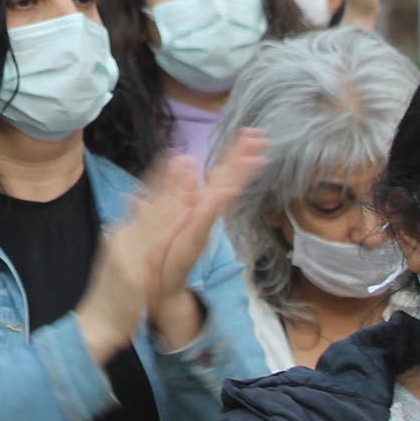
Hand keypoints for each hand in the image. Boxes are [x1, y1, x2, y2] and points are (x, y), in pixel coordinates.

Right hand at [74, 161, 194, 362]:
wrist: (94, 325)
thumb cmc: (110, 295)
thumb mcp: (119, 257)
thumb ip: (129, 232)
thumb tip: (132, 208)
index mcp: (124, 234)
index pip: (144, 201)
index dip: (160, 176)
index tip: (176, 153)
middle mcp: (125, 237)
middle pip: (150, 203)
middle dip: (170, 178)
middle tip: (187, 153)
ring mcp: (129, 252)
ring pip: (156, 218)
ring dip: (173, 192)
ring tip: (188, 172)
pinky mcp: (136, 271)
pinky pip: (157, 245)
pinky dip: (171, 225)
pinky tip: (185, 210)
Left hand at [153, 133, 265, 308]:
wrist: (162, 288)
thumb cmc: (164, 255)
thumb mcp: (161, 219)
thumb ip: (165, 196)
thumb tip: (167, 173)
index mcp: (196, 203)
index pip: (217, 172)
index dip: (232, 153)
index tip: (249, 132)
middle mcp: (202, 211)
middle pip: (225, 178)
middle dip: (241, 156)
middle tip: (259, 135)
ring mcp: (201, 223)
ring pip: (222, 192)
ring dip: (237, 173)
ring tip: (255, 154)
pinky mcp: (195, 235)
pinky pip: (208, 214)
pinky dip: (216, 200)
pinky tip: (228, 186)